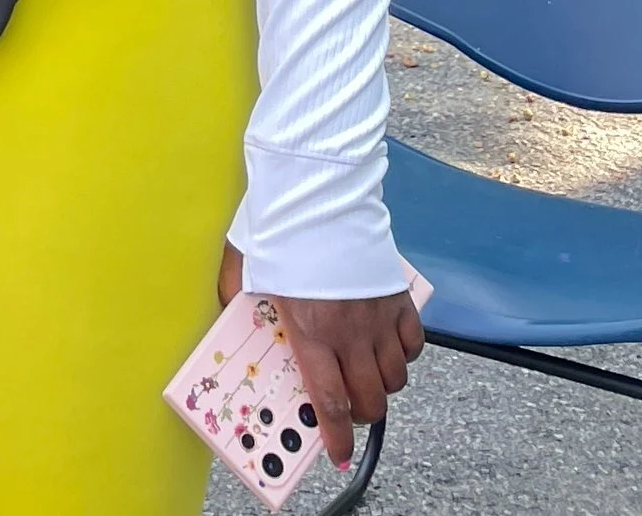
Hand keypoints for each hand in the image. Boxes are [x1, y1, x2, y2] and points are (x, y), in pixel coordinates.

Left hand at [216, 245, 422, 465]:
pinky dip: (403, 353)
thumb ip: (234, 298)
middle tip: (346, 407)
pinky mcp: (398, 296)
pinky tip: (385, 344)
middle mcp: (350, 332)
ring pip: (395, 378)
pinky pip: (413, 344)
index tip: (338, 454)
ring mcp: (378, 316)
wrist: (318, 188)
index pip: (330, 402)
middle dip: (360, 414)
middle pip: (370, 400)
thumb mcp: (242, 265)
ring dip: (382, 385)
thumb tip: (228, 319)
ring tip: (364, 373)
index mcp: (311, 331)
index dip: (337, 438)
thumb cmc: (279, 224)